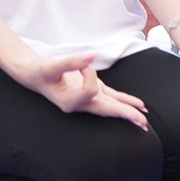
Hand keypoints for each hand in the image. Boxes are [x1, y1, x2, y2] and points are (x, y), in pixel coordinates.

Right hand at [7, 52, 149, 127]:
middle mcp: (80, 105)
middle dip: (125, 115)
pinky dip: (126, 101)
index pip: (90, 90)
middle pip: (106, 110)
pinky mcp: (94, 92)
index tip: (81, 63)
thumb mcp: (51, 66)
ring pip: (112, 106)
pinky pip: (112, 98)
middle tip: (142, 124)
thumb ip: (72, 62)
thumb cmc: (41, 71)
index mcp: (69, 102)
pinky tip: (139, 106)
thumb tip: (93, 56)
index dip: (89, 73)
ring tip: (145, 121)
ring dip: (129, 112)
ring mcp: (88, 99)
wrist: (35, 73)